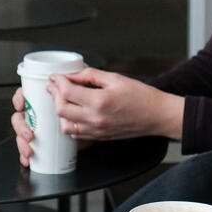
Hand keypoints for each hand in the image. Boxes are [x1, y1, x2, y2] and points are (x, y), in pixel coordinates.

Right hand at [11, 84, 92, 165]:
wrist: (100, 123)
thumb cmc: (89, 104)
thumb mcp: (86, 90)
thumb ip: (82, 80)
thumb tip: (72, 77)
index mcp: (43, 99)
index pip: (25, 95)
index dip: (19, 99)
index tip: (22, 105)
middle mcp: (38, 113)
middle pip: (20, 117)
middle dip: (20, 127)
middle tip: (30, 135)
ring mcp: (39, 128)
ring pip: (22, 134)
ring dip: (21, 143)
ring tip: (30, 150)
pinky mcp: (44, 142)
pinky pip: (29, 148)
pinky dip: (25, 155)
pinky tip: (27, 160)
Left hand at [51, 68, 182, 141]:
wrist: (156, 115)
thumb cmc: (141, 97)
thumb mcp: (115, 78)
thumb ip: (91, 75)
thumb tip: (73, 74)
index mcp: (99, 101)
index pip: (67, 91)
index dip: (58, 81)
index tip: (56, 76)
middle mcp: (95, 119)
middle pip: (61, 109)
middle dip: (55, 95)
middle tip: (55, 85)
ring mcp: (97, 131)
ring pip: (65, 125)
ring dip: (60, 111)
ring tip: (63, 99)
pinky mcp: (99, 137)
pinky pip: (76, 134)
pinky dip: (69, 123)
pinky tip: (72, 113)